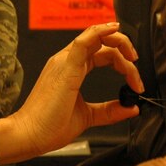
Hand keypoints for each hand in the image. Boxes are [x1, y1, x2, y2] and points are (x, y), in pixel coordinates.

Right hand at [3, 23, 143, 161]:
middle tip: (136, 71)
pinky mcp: (66, 67)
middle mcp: (67, 60)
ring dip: (119, 43)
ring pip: (96, 37)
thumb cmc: (49, 126)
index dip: (122, 62)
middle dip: (125, 51)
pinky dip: (101, 32)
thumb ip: (109, 111)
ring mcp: (65, 61)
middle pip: (102, 42)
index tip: (134, 82)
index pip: (101, 52)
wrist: (29, 135)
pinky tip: (114, 30)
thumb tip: (131, 107)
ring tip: (132, 59)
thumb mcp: (87, 116)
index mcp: (71, 68)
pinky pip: (84, 41)